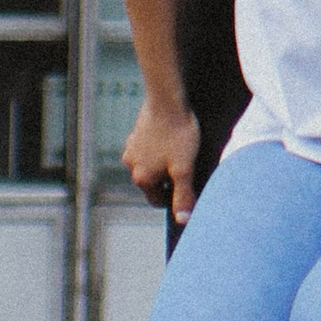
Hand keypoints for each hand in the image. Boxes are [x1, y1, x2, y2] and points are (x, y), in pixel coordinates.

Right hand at [122, 97, 202, 222]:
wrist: (167, 100)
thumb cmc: (178, 134)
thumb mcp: (184, 168)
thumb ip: (183, 195)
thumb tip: (183, 220)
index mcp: (142, 178)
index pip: (157, 200)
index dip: (175, 198)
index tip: (189, 188)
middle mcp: (131, 165)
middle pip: (153, 183)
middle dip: (168, 180)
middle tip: (188, 167)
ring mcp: (131, 149)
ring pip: (150, 165)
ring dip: (163, 164)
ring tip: (182, 152)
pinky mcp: (136, 134)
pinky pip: (148, 149)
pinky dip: (159, 149)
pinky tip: (172, 139)